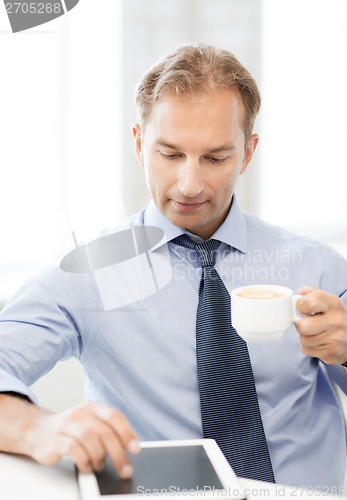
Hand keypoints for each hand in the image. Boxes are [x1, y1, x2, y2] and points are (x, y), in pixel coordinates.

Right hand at [26, 402, 140, 476]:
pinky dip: (84, 460)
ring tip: (100, 465)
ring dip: (99, 457)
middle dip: (118, 453)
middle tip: (125, 469)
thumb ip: (107, 430)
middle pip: (105, 431)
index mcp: (92, 408)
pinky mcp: (56, 439)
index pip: (114, 416)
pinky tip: (86, 466)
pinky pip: (74, 449)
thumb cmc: (69, 430)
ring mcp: (67, 425)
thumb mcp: (89, 423)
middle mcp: (80, 413)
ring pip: (90, 439)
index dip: (127, 432)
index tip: (135, 449)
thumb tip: (129, 446)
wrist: (38, 431)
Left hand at [295, 286, 346, 364]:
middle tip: (309, 323)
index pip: (308, 303)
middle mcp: (336, 320)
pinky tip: (318, 342)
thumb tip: (300, 292)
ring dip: (305, 337)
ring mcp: (336, 337)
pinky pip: (306, 349)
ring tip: (316, 333)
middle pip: (302, 326)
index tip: (303, 309)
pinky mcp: (332, 351)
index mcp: (333, 303)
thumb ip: (311, 293)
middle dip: (301, 325)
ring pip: (303, 339)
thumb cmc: (332, 317)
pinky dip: (308, 347)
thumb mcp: (325, 301)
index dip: (300, 306)